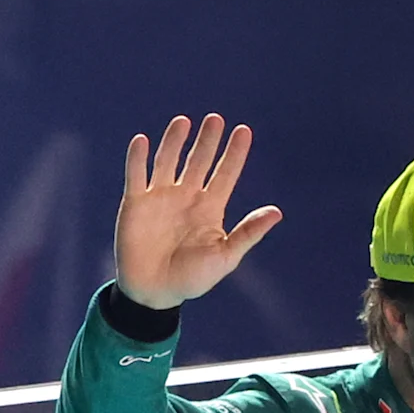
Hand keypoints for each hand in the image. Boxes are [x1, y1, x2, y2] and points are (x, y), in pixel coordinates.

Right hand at [114, 113, 282, 310]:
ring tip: (184, 122)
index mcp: (210, 208)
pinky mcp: (136, 203)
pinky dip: (138, 158)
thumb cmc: (193, 279)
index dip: (234, 153)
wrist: (155, 292)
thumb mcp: (225, 257)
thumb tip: (277, 212)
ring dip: (174, 142)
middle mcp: (186, 197)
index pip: (225, 174)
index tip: (244, 131)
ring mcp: (160, 198)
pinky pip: (137, 175)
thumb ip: (248, 233)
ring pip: (168, 161)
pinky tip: (143, 140)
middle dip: (207, 141)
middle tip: (215, 119)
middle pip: (198, 161)